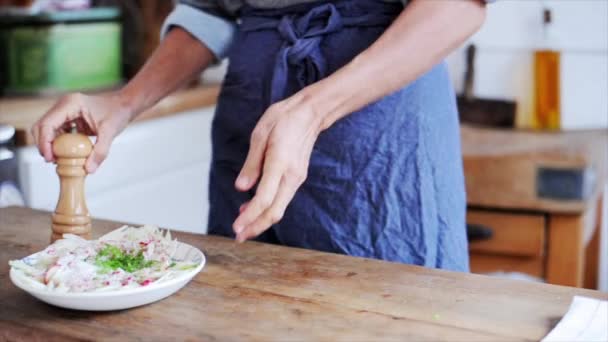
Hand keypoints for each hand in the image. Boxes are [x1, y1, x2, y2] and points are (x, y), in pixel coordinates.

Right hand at [31, 92, 131, 172]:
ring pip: (47, 129)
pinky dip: (58, 143)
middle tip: (51, 161)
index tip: (49, 158)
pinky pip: (56, 132)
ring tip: (58, 159)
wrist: (124, 106)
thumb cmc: (118, 113)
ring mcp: (65, 111)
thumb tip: (88, 169)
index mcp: (71, 104)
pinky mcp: (68, 119)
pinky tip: (64, 154)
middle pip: (42, 126)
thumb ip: (100, 151)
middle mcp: (64, 105)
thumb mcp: (110, 132)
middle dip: (44, 144)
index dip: (44, 142)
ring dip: (49, 144)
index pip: (48, 123)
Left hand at [233, 95, 323, 241]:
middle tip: (238, 237)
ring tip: (243, 227)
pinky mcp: (297, 177)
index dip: (249, 215)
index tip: (236, 227)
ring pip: (279, 208)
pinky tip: (253, 208)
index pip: (264, 198)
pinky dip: (268, 208)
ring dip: (261, 220)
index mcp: (279, 163)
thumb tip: (241, 188)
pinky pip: (282, 199)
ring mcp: (296, 178)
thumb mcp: (260, 135)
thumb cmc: (284, 119)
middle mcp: (291, 176)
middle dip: (256, 227)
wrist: (310, 113)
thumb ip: (251, 164)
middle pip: (275, 211)